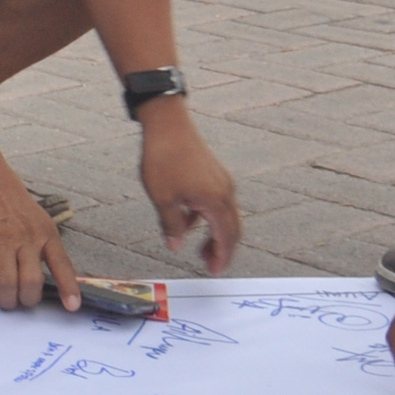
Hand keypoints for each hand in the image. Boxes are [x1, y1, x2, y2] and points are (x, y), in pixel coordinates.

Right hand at [0, 177, 81, 312]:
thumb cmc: (13, 203)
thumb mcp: (39, 221)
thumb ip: (44, 247)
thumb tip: (46, 279)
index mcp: (46, 235)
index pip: (62, 265)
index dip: (68, 288)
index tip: (72, 307)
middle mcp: (26, 240)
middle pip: (31, 282)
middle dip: (27, 300)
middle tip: (22, 302)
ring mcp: (1, 242)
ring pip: (7, 284)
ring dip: (6, 300)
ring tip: (5, 302)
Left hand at [136, 108, 241, 272]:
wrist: (167, 123)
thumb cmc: (164, 158)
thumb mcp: (162, 198)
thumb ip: (172, 225)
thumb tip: (175, 246)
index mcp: (215, 201)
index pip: (226, 237)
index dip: (222, 257)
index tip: (215, 271)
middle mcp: (225, 191)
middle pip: (232, 228)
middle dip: (223, 249)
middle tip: (208, 264)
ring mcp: (221, 181)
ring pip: (225, 216)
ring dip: (216, 234)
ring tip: (199, 248)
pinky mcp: (214, 174)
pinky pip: (216, 202)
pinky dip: (208, 217)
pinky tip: (188, 220)